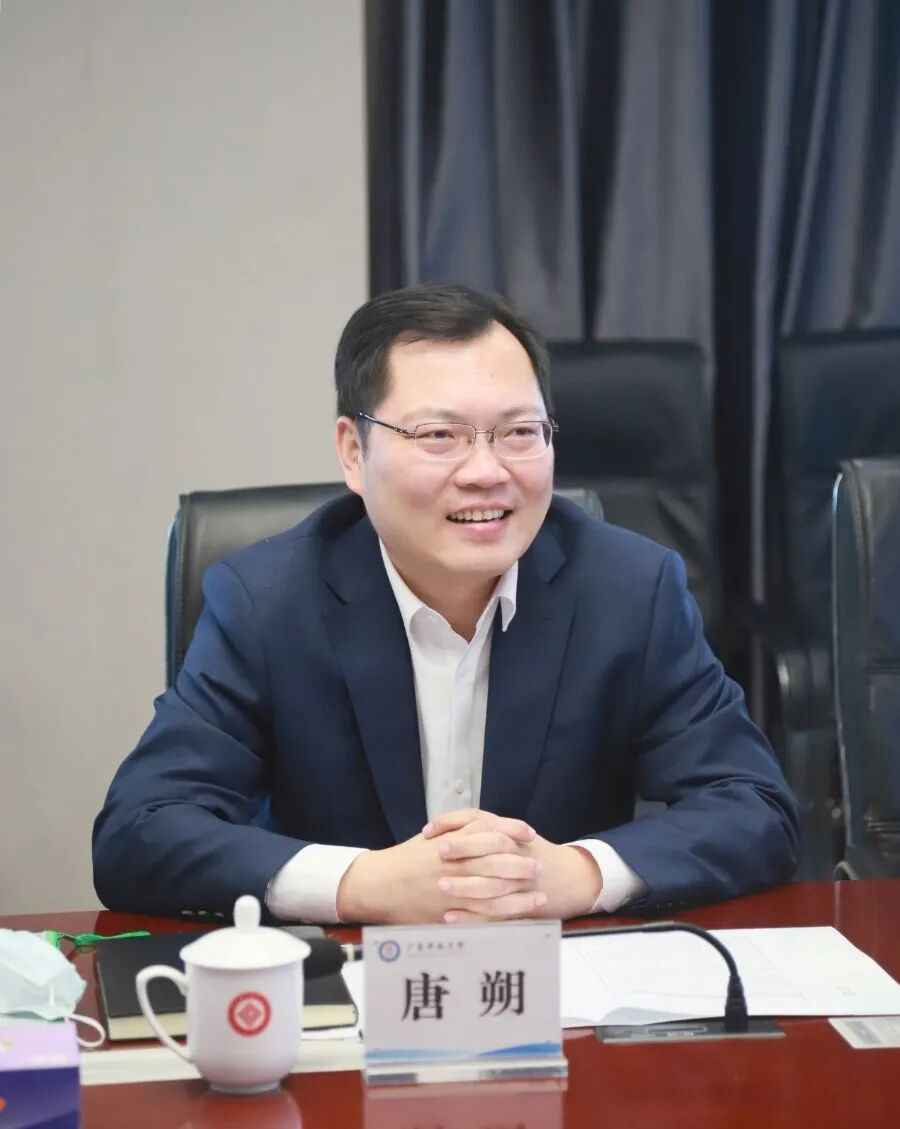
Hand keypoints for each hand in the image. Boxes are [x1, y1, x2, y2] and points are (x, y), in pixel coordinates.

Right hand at [336, 810, 543, 923]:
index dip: (511, 831)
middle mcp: (453, 866)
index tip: (529, 832)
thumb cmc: (406, 860)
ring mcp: (451, 892)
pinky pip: (481, 917)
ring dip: (519, 893)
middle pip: (496, 862)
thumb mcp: (431, 838)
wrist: (378, 885)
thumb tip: (486, 823)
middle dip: (521, 864)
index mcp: (450, 843)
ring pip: (493, 892)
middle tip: (540, 866)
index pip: (488, 832)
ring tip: (540, 894)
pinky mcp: (448, 914)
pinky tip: (519, 917)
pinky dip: (502, 916)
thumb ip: (457, 830)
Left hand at [423, 809, 602, 921]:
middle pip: (489, 849)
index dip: (456, 827)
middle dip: (463, 852)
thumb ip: (479, 826)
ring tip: (441, 888)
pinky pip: (494, 913)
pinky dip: (471, 917)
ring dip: (465, 886)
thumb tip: (436, 830)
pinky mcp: (518, 906)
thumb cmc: (530, 853)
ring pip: (492, 884)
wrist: (568, 877)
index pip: (483, 824)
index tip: (431, 833)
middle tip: (438, 857)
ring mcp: (518, 883)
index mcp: (511, 835)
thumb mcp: (509, 832)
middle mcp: (516, 856)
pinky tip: (449, 918)